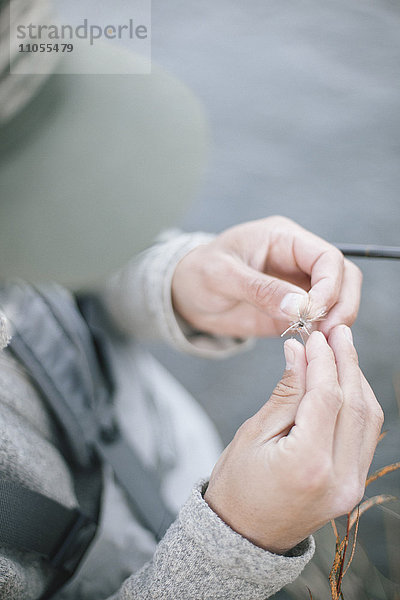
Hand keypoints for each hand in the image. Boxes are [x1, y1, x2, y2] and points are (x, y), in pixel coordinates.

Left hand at [172, 216, 361, 337]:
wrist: (184, 295)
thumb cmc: (197, 273)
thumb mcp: (221, 276)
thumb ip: (260, 289)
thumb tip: (300, 307)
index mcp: (283, 238)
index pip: (326, 257)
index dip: (329, 285)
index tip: (314, 312)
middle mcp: (297, 259)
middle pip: (343, 277)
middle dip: (341, 304)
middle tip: (327, 332)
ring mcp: (298, 285)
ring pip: (338, 299)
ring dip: (336, 320)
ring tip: (319, 341)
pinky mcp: (293, 310)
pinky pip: (320, 320)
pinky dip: (322, 333)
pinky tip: (311, 347)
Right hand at [204, 326, 382, 553]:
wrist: (242, 535)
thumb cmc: (237, 484)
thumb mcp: (254, 433)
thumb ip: (286, 392)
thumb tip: (300, 352)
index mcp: (307, 464)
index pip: (327, 396)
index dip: (324, 360)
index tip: (315, 335)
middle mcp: (339, 478)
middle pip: (354, 404)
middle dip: (347, 362)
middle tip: (337, 332)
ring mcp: (351, 486)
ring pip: (369, 419)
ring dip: (357, 380)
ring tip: (342, 351)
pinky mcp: (353, 486)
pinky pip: (365, 436)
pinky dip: (358, 405)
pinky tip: (345, 383)